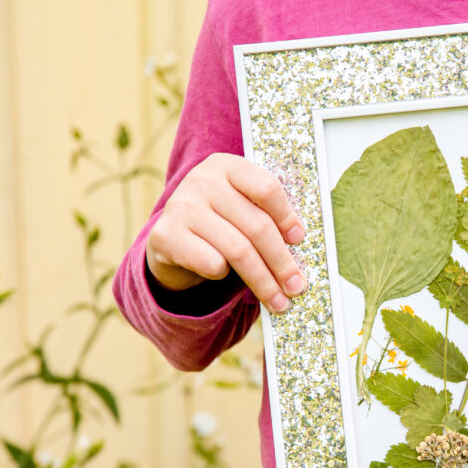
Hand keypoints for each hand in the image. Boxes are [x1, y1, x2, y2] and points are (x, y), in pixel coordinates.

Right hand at [146, 153, 306, 312]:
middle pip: (257, 226)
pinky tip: (224, 275)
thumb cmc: (220, 224)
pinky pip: (211, 262)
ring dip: (263, 281)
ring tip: (279, 301)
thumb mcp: (242, 208)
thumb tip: (301, 247)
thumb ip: (267, 216)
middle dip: (281, 262)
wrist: (171, 239)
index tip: (299, 240)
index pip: (266, 188)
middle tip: (296, 287)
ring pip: (238, 250)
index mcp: (227, 166)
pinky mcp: (166, 235)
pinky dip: (223, 274)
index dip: (287, 216)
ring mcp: (181, 206)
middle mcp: (202, 180)